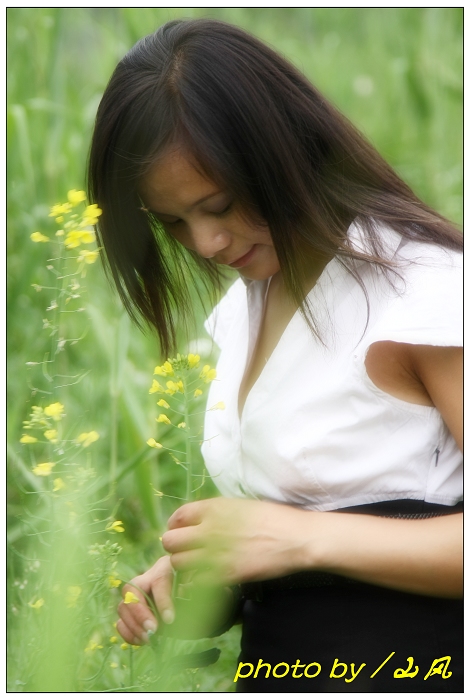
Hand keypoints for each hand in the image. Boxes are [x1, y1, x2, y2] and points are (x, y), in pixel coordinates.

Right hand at [116, 553, 236, 642]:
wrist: (190, 598)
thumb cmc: (196, 590)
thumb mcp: (199, 587)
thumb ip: (194, 591)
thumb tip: (185, 594)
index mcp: (165, 567)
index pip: (159, 580)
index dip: (163, 600)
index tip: (170, 620)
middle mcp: (146, 578)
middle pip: (133, 590)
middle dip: (141, 613)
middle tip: (153, 631)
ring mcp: (135, 595)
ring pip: (123, 606)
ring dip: (134, 625)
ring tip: (149, 638)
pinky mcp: (130, 612)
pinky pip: (121, 621)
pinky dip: (128, 633)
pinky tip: (142, 640)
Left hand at [162, 497, 312, 584]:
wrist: (296, 537)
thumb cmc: (274, 518)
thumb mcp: (242, 505)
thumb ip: (218, 512)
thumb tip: (200, 520)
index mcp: (215, 508)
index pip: (178, 516)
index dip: (176, 525)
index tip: (181, 531)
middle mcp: (211, 529)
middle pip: (171, 541)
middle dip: (174, 547)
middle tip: (185, 551)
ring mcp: (217, 553)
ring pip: (178, 563)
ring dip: (183, 565)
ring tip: (195, 566)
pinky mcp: (226, 574)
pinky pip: (196, 581)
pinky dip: (197, 582)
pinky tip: (207, 579)